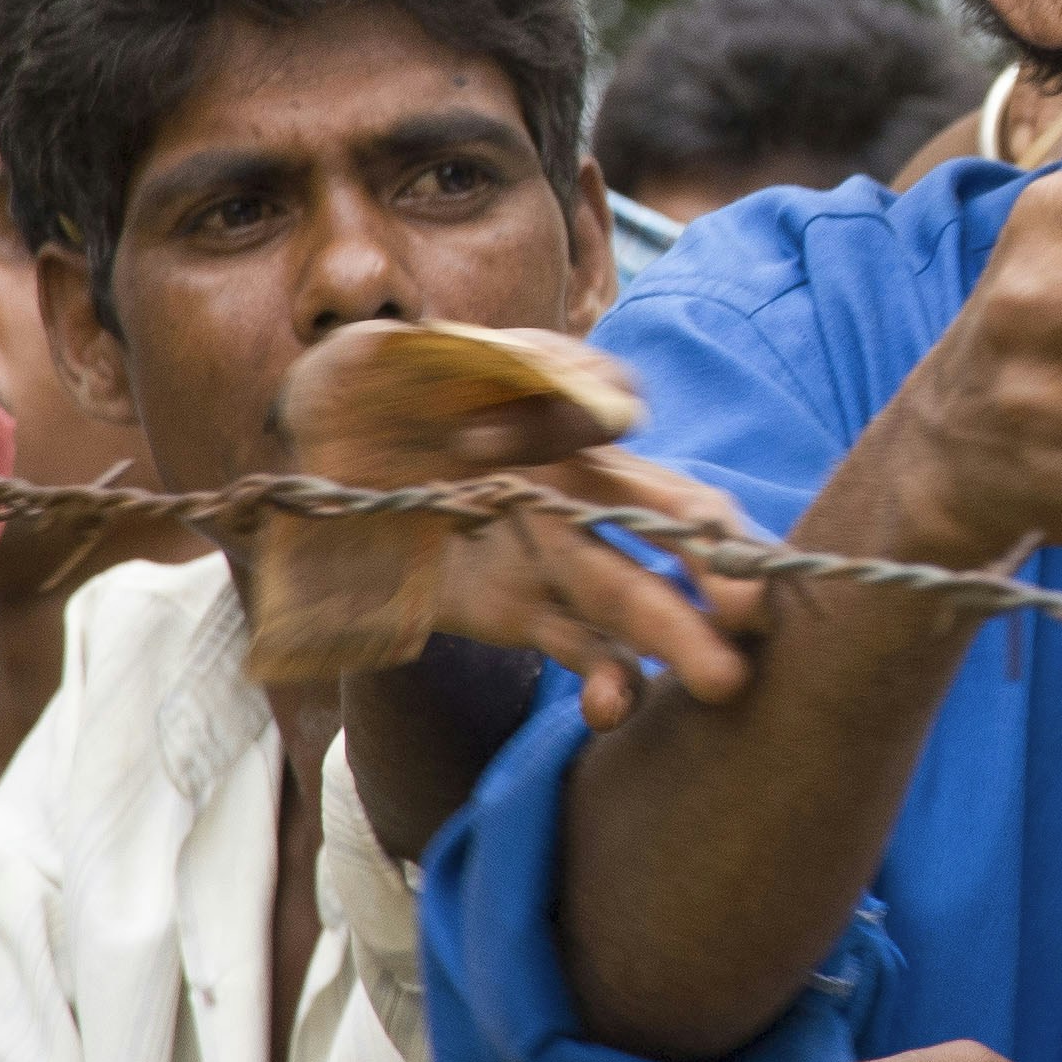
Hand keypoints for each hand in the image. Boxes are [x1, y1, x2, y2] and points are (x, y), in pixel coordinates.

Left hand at [270, 330, 758, 718]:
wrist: (309, 464)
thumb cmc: (357, 390)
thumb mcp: (388, 351)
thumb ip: (484, 364)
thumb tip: (604, 402)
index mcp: (543, 405)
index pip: (610, 404)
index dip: (607, 429)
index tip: (552, 437)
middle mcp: (573, 479)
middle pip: (661, 519)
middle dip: (716, 566)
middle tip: (752, 612)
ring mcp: (553, 552)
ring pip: (635, 593)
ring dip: (682, 637)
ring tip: (724, 682)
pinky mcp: (521, 609)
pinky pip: (580, 645)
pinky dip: (608, 678)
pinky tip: (616, 709)